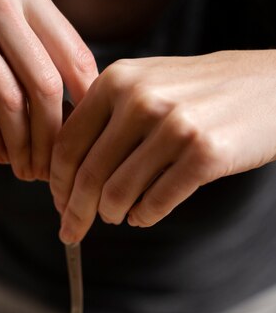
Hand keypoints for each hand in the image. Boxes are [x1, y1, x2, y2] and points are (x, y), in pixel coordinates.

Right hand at [0, 0, 96, 179]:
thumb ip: (28, 42)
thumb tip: (65, 106)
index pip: (74, 53)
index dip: (87, 103)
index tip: (87, 135)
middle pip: (46, 85)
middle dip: (54, 138)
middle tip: (53, 166)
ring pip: (11, 103)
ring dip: (23, 147)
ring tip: (25, 168)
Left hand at [50, 50, 275, 242]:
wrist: (269, 88)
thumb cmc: (200, 94)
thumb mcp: (146, 85)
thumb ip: (104, 118)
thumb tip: (65, 176)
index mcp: (117, 80)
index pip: (68, 146)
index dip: (57, 185)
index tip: (60, 206)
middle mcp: (141, 99)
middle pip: (88, 176)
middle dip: (75, 213)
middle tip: (71, 231)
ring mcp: (174, 127)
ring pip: (117, 195)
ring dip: (111, 215)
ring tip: (118, 214)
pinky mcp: (203, 155)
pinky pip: (153, 205)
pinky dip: (142, 217)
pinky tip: (143, 215)